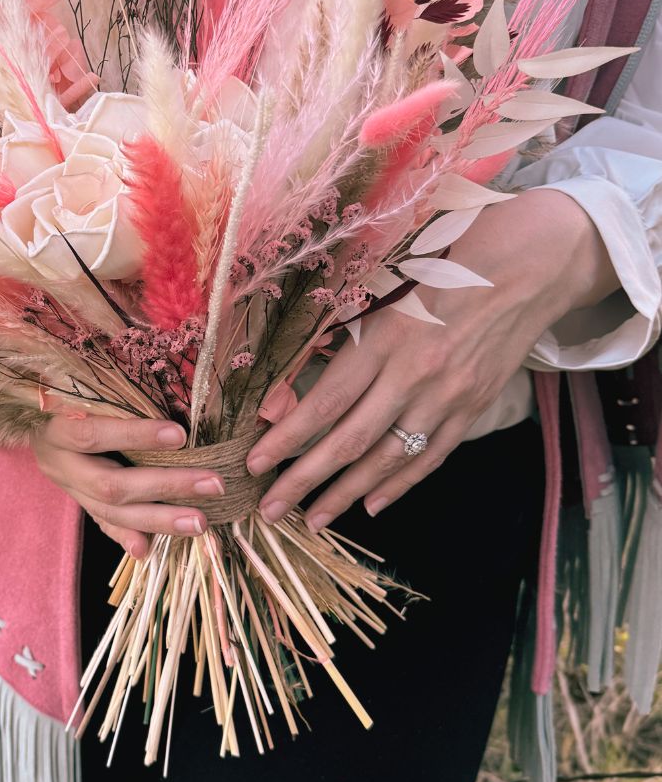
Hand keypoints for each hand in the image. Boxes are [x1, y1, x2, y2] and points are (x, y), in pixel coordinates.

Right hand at [31, 408, 224, 558]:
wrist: (32, 414)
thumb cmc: (69, 389)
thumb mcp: (84, 386)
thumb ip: (118, 397)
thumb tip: (174, 406)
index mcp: (56, 426)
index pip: (94, 434)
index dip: (135, 436)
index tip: (181, 435)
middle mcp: (59, 462)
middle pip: (110, 485)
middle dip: (165, 486)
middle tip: (212, 484)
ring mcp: (67, 486)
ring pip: (110, 512)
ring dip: (160, 520)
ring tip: (200, 522)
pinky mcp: (77, 501)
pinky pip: (102, 523)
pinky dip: (127, 537)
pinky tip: (149, 550)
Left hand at [246, 189, 618, 531]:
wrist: (527, 267)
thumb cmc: (444, 263)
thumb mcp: (385, 285)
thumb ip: (340, 333)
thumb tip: (292, 383)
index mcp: (385, 336)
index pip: (326, 400)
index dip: (287, 437)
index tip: (255, 462)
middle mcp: (415, 373)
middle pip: (350, 440)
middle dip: (305, 479)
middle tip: (271, 508)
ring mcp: (448, 396)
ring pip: (388, 458)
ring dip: (347, 493)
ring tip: (313, 517)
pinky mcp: (474, 408)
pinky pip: (430, 457)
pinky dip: (399, 484)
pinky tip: (372, 505)